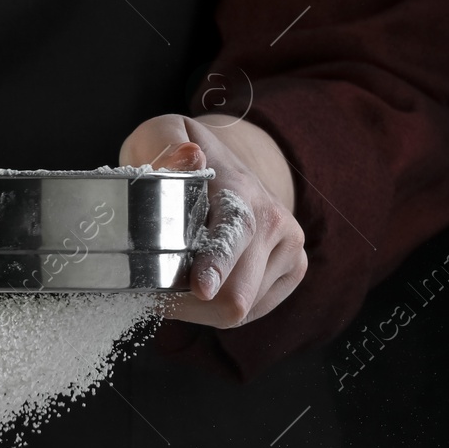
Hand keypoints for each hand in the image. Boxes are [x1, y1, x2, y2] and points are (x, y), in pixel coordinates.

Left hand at [118, 113, 306, 327]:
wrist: (231, 164)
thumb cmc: (185, 159)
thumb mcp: (162, 135)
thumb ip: (164, 144)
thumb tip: (188, 156)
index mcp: (240, 190)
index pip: (234, 231)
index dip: (216, 265)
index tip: (201, 288)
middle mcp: (274, 220)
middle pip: (236, 292)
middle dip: (187, 304)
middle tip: (152, 292)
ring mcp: (290, 247)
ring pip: (241, 309)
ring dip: (199, 308)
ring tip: (176, 281)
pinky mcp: (295, 268)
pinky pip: (252, 312)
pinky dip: (220, 309)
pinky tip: (205, 284)